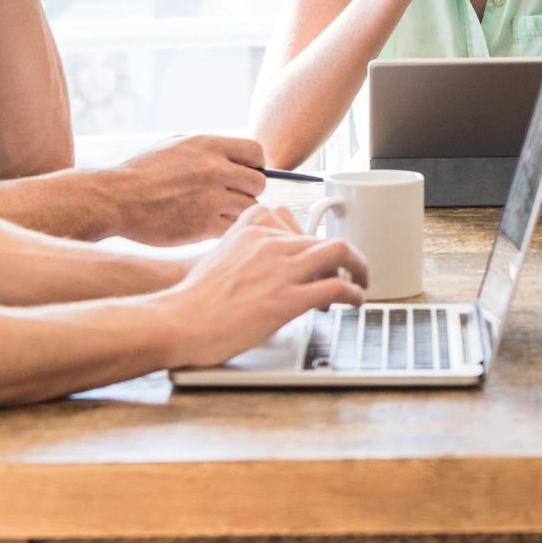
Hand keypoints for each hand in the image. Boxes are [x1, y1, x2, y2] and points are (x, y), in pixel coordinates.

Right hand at [100, 134, 266, 244]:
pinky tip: (207, 229)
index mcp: (209, 145)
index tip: (242, 176)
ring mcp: (211, 197)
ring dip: (236, 214)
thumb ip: (208, 151)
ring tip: (214, 215)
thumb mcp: (176, 146)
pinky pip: (233, 229)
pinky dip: (225, 231)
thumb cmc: (142, 173)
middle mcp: (215, 168)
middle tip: (228, 200)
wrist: (115, 199)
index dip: (254, 166)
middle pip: (257, 183)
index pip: (256, 152)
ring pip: (249, 208)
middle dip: (246, 192)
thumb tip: (238, 158)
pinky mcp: (204, 225)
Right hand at [159, 204, 368, 366]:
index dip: (312, 241)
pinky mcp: (288, 298)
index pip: (297, 222)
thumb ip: (248, 252)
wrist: (179, 320)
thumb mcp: (220, 257)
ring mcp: (281, 268)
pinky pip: (336, 287)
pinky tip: (354, 302)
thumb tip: (270, 267)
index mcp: (252, 227)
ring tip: (363, 283)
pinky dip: (354, 294)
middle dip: (344, 257)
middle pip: (323, 237)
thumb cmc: (194, 298)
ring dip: (360, 267)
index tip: (315, 257)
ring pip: (340, 252)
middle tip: (350, 272)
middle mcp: (270, 241)